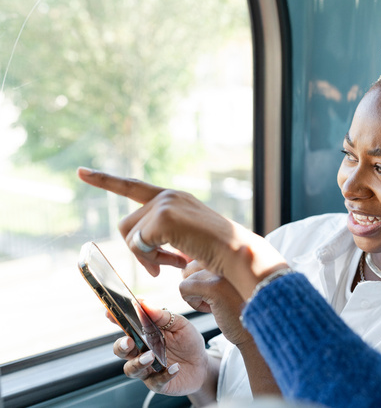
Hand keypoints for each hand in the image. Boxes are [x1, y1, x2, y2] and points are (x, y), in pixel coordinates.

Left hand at [77, 168, 286, 297]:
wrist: (238, 253)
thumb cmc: (217, 253)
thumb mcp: (186, 241)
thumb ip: (163, 238)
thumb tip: (140, 248)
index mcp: (174, 198)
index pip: (133, 187)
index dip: (105, 180)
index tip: (81, 172)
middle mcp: (168, 195)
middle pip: (127, 225)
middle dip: (139, 251)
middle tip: (161, 268)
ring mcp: (166, 204)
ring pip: (131, 236)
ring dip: (146, 257)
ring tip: (170, 266)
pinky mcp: (164, 217)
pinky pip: (139, 245)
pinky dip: (152, 259)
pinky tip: (175, 262)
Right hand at [113, 305, 208, 395]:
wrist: (202, 364)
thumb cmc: (188, 342)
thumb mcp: (180, 324)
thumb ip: (163, 316)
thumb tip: (145, 304)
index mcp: (144, 334)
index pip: (125, 326)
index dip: (115, 319)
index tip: (110, 313)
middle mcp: (141, 352)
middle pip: (122, 350)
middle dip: (121, 346)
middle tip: (129, 341)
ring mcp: (148, 368)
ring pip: (131, 369)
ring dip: (138, 363)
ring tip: (151, 356)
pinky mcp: (158, 383)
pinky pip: (156, 382)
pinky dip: (165, 375)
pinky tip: (175, 368)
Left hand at [180, 260, 251, 345]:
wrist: (256, 331)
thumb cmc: (241, 307)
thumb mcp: (230, 281)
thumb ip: (214, 267)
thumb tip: (184, 266)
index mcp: (234, 253)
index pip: (202, 256)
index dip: (204, 278)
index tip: (222, 290)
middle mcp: (230, 257)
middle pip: (192, 266)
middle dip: (198, 285)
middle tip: (220, 298)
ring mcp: (223, 271)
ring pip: (187, 277)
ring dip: (197, 295)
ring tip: (219, 303)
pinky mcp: (215, 287)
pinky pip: (184, 288)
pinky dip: (192, 302)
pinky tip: (213, 309)